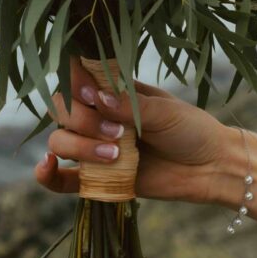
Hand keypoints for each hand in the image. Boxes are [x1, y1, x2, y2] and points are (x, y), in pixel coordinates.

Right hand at [34, 58, 237, 204]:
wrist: (209, 168)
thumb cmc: (191, 130)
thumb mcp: (165, 111)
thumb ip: (130, 105)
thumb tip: (97, 99)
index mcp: (112, 91)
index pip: (74, 78)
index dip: (74, 83)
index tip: (91, 94)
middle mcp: (97, 116)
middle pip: (61, 109)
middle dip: (82, 119)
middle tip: (117, 132)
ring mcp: (93, 147)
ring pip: (59, 141)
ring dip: (78, 147)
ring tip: (114, 154)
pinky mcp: (95, 178)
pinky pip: (60, 179)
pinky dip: (46, 174)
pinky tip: (47, 167)